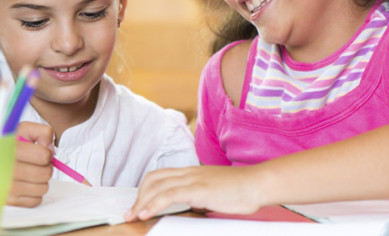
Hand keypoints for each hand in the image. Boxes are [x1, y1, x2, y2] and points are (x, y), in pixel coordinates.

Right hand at [6, 121, 53, 206]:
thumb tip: (50, 149)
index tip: (40, 151)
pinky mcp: (9, 201)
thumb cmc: (10, 144)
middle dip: (45, 167)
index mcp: (9, 149)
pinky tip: (25, 183)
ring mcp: (6, 187)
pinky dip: (34, 193)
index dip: (46, 153)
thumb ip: (43, 132)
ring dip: (40, 180)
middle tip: (36, 163)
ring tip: (30, 173)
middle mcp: (5, 169)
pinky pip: (36, 200)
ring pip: (43, 188)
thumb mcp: (25, 129)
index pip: (43, 156)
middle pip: (45, 173)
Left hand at [125, 165, 262, 220]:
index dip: (146, 190)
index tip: (138, 205)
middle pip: (154, 179)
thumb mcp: (214, 193)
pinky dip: (153, 203)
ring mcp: (193, 179)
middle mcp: (189, 173)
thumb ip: (200, 197)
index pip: (160, 176)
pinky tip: (146, 213)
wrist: (257, 184)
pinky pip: (169, 194)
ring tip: (132, 215)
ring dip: (141, 202)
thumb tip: (191, 207)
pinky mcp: (198, 188)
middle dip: (139, 196)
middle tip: (131, 212)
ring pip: (157, 186)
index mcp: (192, 173)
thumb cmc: (241, 191)